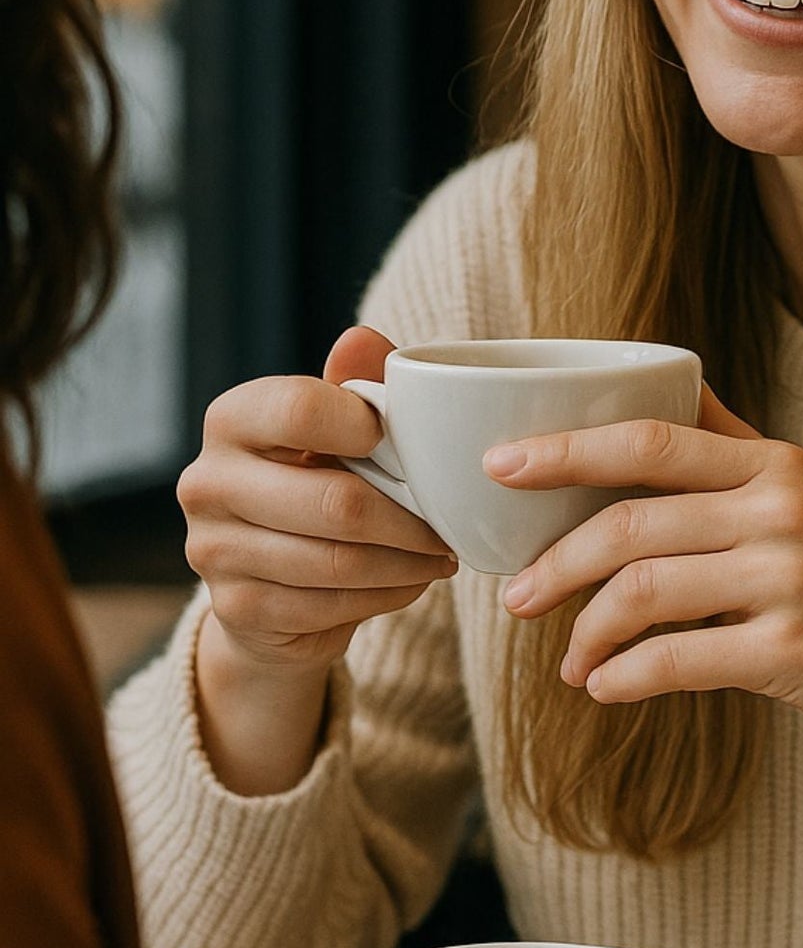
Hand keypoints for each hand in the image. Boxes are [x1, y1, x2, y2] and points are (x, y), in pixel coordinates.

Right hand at [179, 325, 454, 677]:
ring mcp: (212, 550)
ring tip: (440, 553)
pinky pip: (333, 605)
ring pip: (341, 561)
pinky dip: (387, 594)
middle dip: (411, 518)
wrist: (269, 578)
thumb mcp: (337, 428)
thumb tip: (362, 337)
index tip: (405, 444)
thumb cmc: (316, 479)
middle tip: (450, 523)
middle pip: (336, 502)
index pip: (300, 409)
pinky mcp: (236, 609)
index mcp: (232, 419)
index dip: (368, 427)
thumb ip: (356, 382)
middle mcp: (206, 481)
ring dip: (408, 562)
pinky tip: (409, 581)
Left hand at [491, 387, 802, 777]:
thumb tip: (674, 394)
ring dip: (585, 633)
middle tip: (514, 596)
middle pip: (629, 521)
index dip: (564, 449)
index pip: (649, 438)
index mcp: (778, 464)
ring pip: (642, 592)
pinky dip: (625, 678)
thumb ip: (741, 450)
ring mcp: (788, 579)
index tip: (500, 466)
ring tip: (568, 663)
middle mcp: (781, 509)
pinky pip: (677, 660)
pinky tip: (606, 690)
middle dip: (555, 561)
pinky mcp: (792, 652)